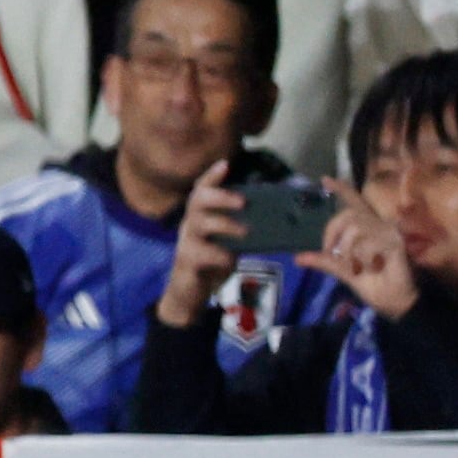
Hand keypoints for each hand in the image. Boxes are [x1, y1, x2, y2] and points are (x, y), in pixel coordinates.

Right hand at [156, 160, 245, 326]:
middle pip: (197, 201)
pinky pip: (203, 253)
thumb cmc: (211, 263)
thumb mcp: (228, 242)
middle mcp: (190, 225)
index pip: (201, 190)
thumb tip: (271, 217)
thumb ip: (240, 228)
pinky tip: (230, 260)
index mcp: (200, 217)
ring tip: (245, 232)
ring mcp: (186, 242)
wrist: (190, 293)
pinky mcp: (187, 261)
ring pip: (199, 224)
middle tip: (242, 202)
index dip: (211, 176)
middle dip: (220, 197)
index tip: (225, 164)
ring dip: (224, 224)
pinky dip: (219, 255)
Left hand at [297, 177, 418, 319]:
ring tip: (359, 267)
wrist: (396, 302)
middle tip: (331, 255)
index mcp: (366, 228)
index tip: (325, 179)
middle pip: (347, 216)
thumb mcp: (344, 272)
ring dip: (349, 253)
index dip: (341, 190)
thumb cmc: (374, 285)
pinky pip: (368, 244)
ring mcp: (389, 231)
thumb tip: (299, 258)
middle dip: (332, 236)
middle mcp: (379, 225)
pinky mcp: (396, 241)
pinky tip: (373, 267)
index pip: (354, 202)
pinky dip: (363, 260)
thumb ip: (325, 261)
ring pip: (355, 230)